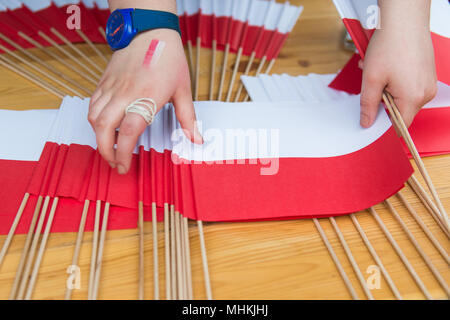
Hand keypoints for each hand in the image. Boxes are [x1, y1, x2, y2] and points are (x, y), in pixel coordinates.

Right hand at [88, 29, 201, 174]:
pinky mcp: (104, 82)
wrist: (150, 31)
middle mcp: (125, 94)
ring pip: (94, 117)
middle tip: (114, 163)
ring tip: (108, 147)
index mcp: (146, 98)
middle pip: (104, 128)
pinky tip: (104, 126)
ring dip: (98, 137)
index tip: (124, 166)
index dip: (123, 153)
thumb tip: (196, 140)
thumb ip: (188, 118)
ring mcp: (112, 87)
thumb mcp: (183, 89)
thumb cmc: (169, 59)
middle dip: (105, 151)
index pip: (128, 132)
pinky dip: (94, 120)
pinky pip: (93, 104)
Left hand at [360, 0, 436, 127]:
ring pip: (402, 97)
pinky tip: (386, 66)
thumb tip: (366, 122)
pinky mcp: (426, 74)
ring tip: (377, 70)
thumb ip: (368, 105)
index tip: (371, 118)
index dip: (383, 124)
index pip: (399, 125)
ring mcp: (428, 83)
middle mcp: (425, 93)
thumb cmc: (390, 45)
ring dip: (386, 88)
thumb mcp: (371, 79)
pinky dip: (394, 80)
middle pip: (400, 110)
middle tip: (372, 83)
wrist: (404, 19)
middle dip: (382, 100)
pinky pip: (408, 85)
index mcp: (413, 98)